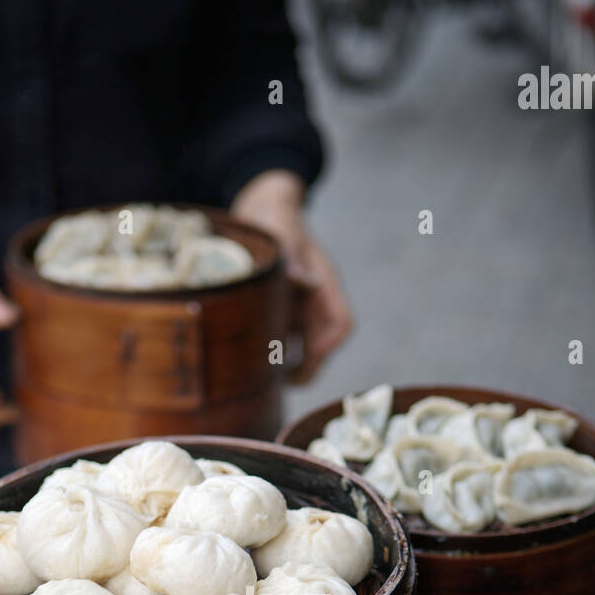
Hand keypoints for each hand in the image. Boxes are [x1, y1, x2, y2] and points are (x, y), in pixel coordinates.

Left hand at [230, 171, 352, 382]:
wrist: (263, 211)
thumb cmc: (274, 218)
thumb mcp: (280, 229)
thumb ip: (290, 252)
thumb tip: (300, 280)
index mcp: (324, 283)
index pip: (340, 323)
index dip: (327, 345)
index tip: (304, 357)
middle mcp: (317, 301)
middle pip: (323, 344)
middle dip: (306, 367)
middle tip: (279, 383)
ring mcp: (302, 309)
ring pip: (305, 347)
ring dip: (291, 365)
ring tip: (265, 379)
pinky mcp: (285, 312)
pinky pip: (288, 342)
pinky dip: (276, 355)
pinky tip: (254, 363)